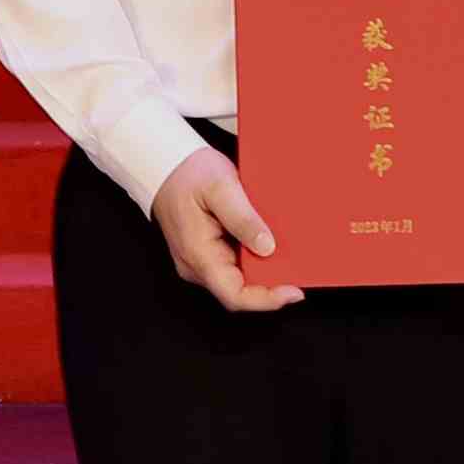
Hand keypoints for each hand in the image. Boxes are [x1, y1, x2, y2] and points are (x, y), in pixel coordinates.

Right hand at [150, 150, 301, 312]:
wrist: (164, 164)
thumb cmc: (187, 173)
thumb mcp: (220, 187)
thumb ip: (243, 219)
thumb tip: (267, 247)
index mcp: (198, 254)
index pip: (234, 295)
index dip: (267, 299)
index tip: (294, 291)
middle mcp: (196, 265)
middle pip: (239, 291)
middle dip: (270, 285)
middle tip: (299, 268)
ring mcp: (199, 262)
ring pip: (237, 281)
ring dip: (263, 272)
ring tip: (287, 255)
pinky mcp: (205, 254)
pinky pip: (232, 267)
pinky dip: (253, 261)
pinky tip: (268, 246)